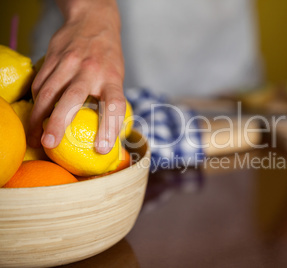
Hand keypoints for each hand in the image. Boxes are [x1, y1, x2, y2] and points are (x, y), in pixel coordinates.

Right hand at [28, 0, 124, 153]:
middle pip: (72, 98)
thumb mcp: (117, 76)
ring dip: (38, 117)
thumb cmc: (108, 57)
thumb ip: (110, 99)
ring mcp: (69, 63)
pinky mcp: (52, 58)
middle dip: (59, 123)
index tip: (102, 148)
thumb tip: (111, 133)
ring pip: (48, 91)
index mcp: (112, 77)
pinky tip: (36, 114)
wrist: (93, 20)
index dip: (109, 127)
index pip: (114, 104)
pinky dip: (36, 101)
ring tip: (35, 137)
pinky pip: (40, 83)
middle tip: (50, 144)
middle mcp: (90, 70)